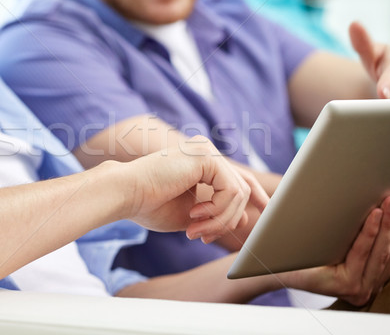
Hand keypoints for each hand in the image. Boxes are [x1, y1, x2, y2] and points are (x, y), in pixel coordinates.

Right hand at [123, 136, 265, 242]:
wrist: (125, 194)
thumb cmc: (149, 205)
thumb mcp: (192, 215)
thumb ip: (217, 215)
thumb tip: (246, 219)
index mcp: (202, 163)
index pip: (239, 178)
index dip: (256, 197)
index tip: (263, 214)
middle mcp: (207, 152)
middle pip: (242, 188)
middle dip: (229, 220)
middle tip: (205, 238)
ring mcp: (207, 151)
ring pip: (239, 193)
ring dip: (219, 220)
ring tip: (194, 231)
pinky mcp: (206, 156)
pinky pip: (231, 190)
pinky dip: (216, 210)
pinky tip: (193, 215)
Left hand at [289, 194, 389, 305]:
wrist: (274, 259)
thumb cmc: (307, 245)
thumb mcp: (347, 236)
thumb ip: (377, 232)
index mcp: (372, 275)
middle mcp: (369, 285)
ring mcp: (359, 288)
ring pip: (380, 252)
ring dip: (388, 224)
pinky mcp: (345, 286)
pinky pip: (361, 254)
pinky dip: (369, 233)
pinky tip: (373, 214)